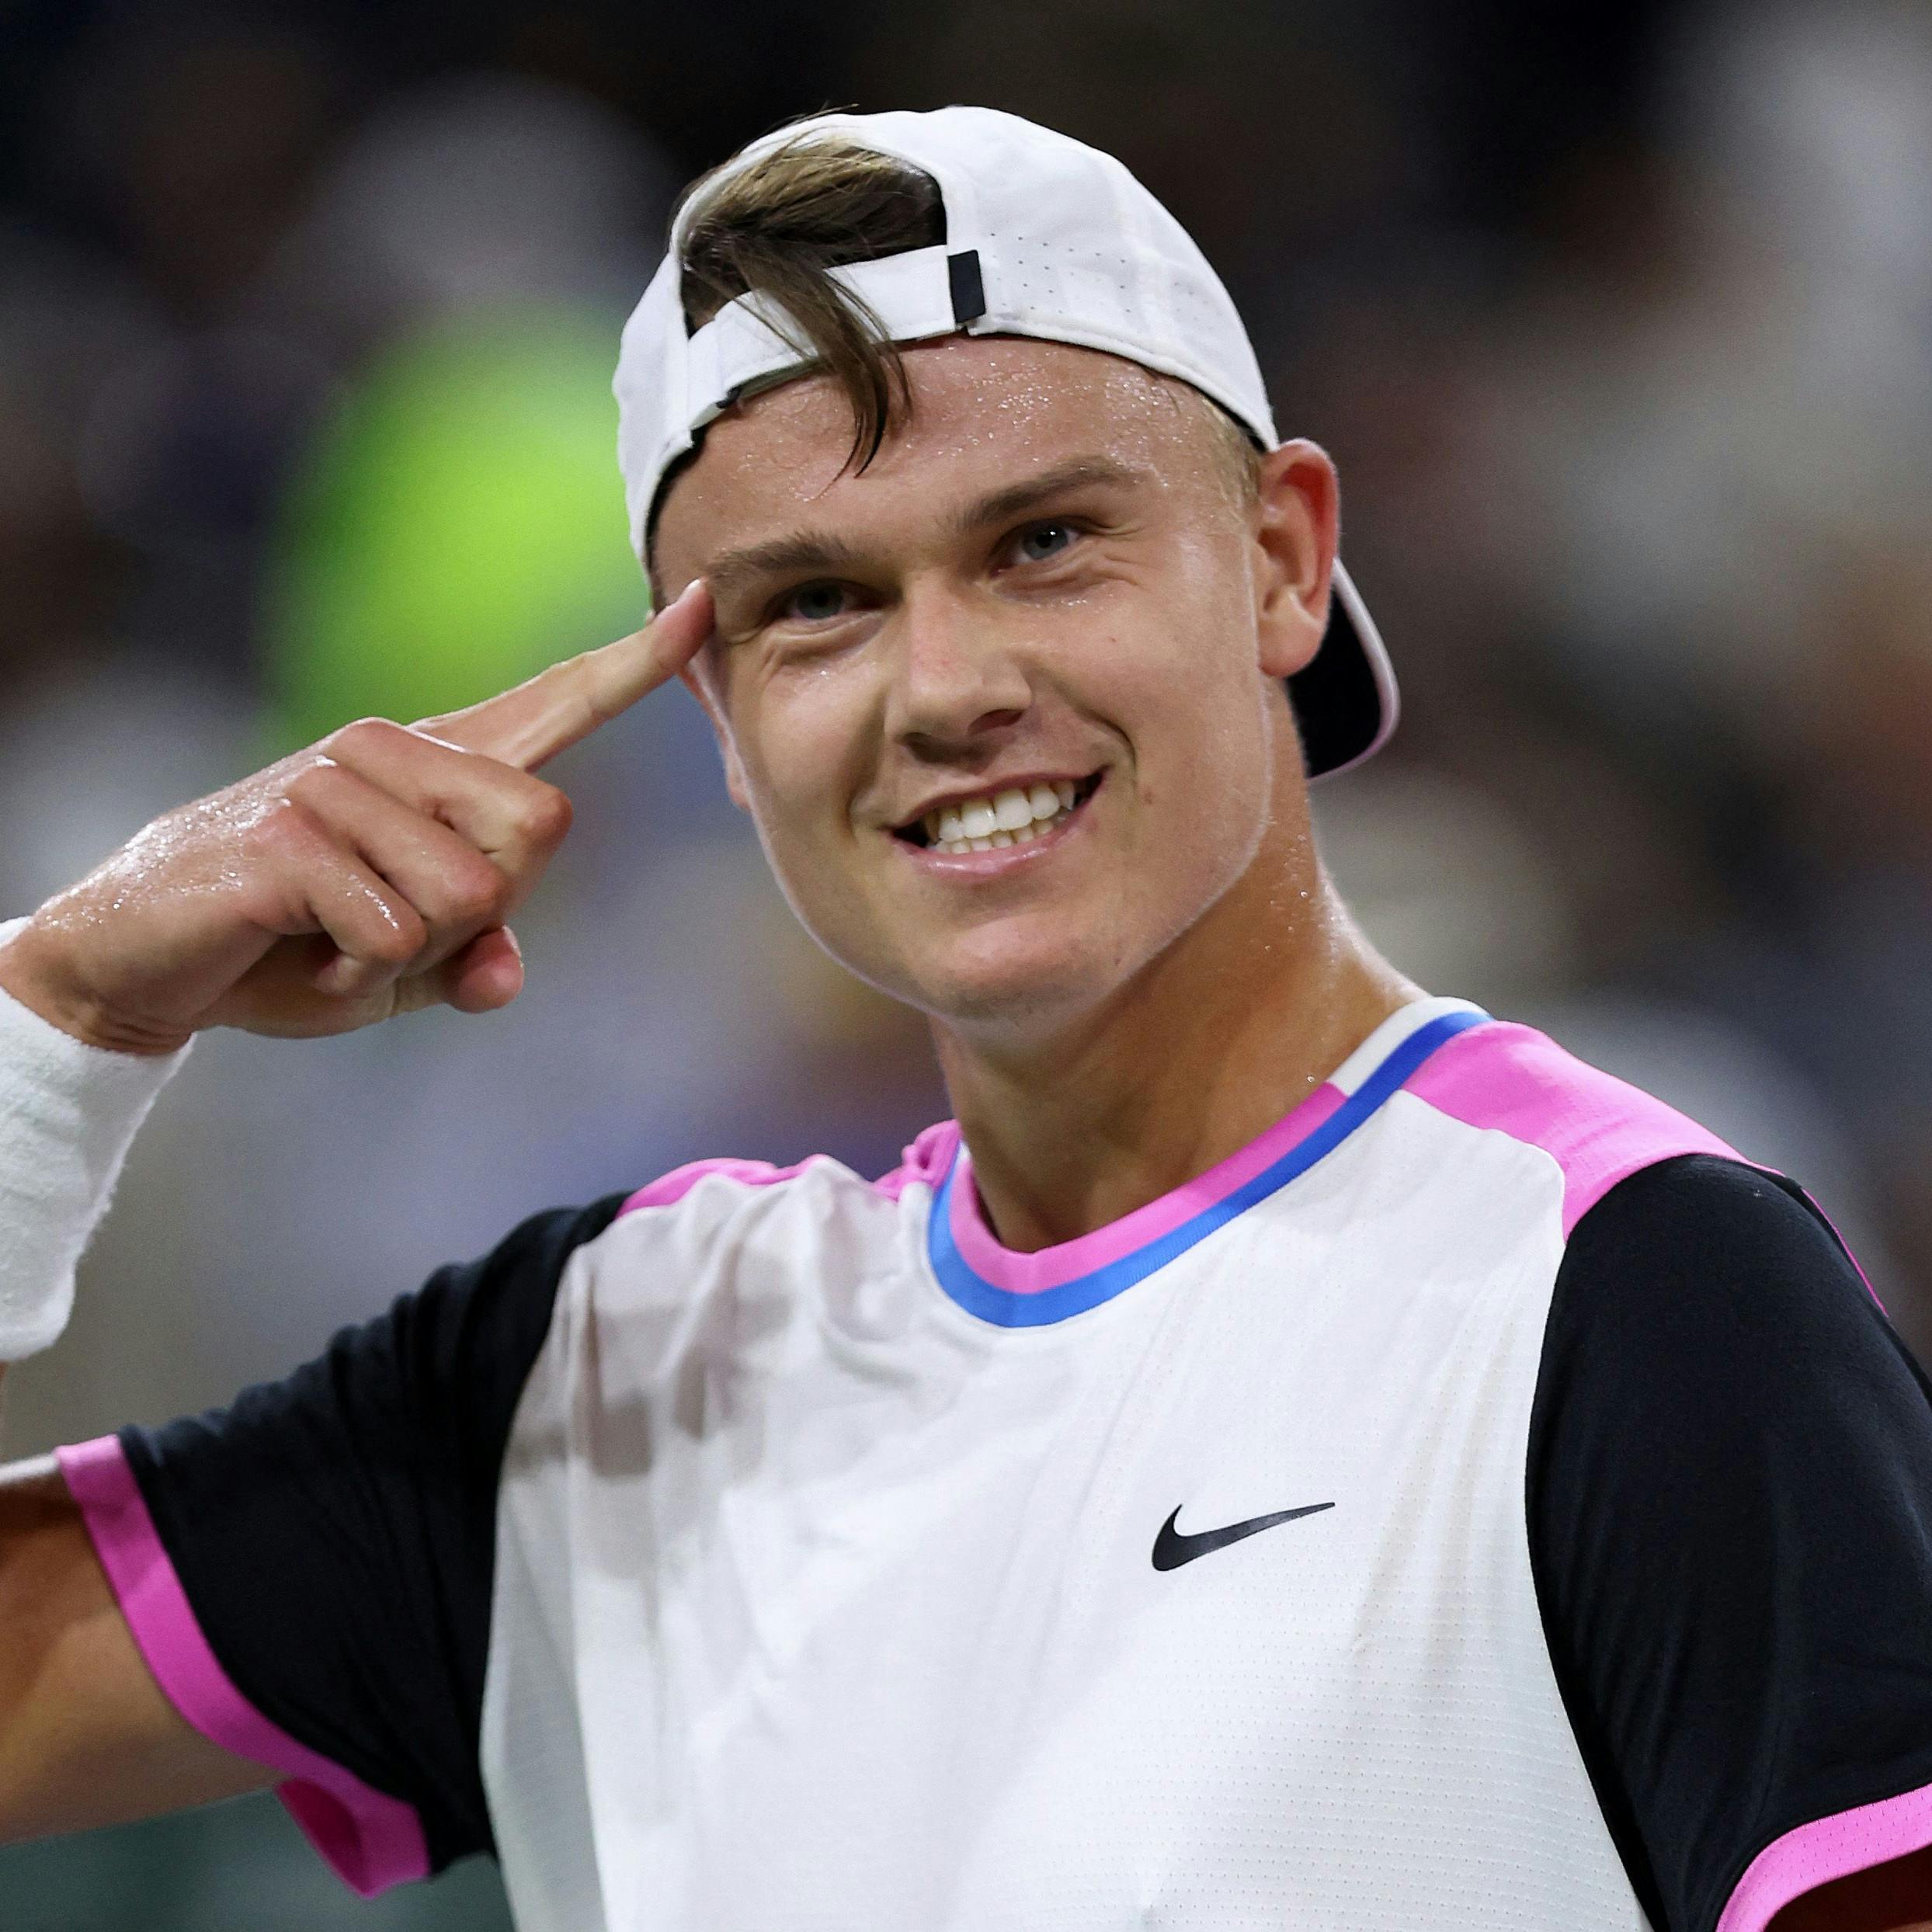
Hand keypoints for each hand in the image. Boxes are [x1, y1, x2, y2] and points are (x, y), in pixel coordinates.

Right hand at [0, 581, 713, 1052]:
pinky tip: (301, 947)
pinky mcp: (290, 829)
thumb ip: (474, 961)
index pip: (556, 701)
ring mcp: (338, 779)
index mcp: (439, 766)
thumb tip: (506, 972)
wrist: (145, 958)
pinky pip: (395, 928)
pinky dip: (357, 970)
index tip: (703, 605)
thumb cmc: (292, 948)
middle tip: (394, 924)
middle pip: (542, 827)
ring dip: (408, 953)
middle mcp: (394, 749)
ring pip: (470, 894)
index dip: (637, 663)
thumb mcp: (404, 970)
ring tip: (333, 935)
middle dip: (490, 906)